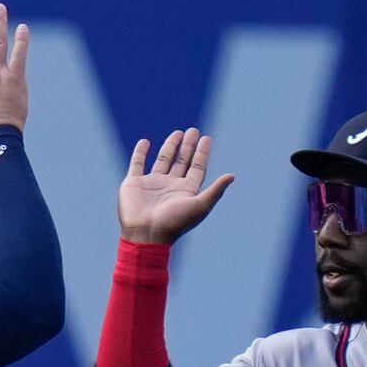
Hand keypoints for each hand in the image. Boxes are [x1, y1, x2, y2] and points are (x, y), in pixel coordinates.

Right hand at [118, 129, 234, 244]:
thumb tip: (232, 176)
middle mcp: (170, 186)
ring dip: (170, 146)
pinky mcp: (134, 184)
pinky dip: (140, 153)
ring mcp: (152, 184)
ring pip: (163, 160)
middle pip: (182, 162)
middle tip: (193, 131)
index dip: (202, 153)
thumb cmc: (174, 223)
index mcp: (185, 191)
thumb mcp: (200, 206)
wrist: (145, 235)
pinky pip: (137, 164)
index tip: (206, 139)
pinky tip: (145, 142)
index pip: (197, 168)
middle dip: (188, 147)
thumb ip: (216, 190)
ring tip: (178, 133)